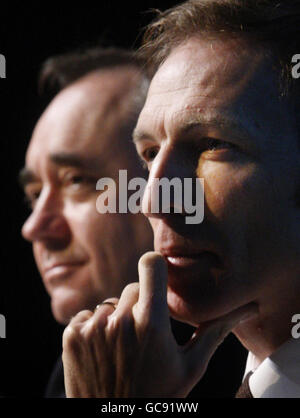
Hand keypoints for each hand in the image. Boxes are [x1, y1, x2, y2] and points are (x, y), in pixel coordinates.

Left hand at [62, 251, 256, 397]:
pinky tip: (104, 351)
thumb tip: (246, 309)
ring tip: (124, 347)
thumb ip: (215, 331)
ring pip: (110, 303)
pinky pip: (87, 315)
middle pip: (133, 287)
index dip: (156, 266)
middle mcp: (119, 320)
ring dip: (118, 318)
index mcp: (151, 323)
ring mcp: (92, 327)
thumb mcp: (191, 366)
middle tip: (145, 334)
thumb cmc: (158, 395)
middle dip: (141, 304)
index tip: (159, 278)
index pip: (150, 263)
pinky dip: (95, 328)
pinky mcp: (71, 335)